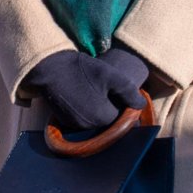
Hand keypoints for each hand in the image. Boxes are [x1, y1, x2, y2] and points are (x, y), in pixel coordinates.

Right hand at [29, 47, 147, 133]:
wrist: (50, 67)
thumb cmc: (82, 69)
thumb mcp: (110, 75)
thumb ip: (128, 91)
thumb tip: (142, 105)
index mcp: (102, 118)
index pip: (120, 116)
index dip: (122, 103)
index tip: (117, 90)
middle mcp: (88, 126)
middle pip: (106, 119)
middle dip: (109, 106)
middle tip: (106, 87)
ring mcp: (74, 124)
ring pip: (93, 118)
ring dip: (96, 108)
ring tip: (95, 90)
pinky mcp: (63, 120)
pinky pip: (80, 118)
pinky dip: (84, 109)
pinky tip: (83, 95)